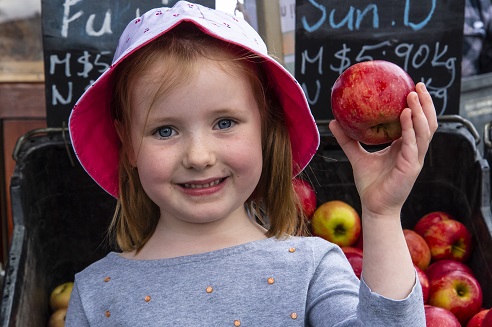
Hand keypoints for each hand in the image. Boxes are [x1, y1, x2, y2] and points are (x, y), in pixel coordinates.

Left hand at [329, 82, 437, 218]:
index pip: (417, 122)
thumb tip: (333, 121)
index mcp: (405, 147)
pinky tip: (405, 115)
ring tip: (413, 95)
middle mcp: (414, 151)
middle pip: (428, 123)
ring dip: (421, 112)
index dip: (418, 105)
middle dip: (426, 103)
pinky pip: (413, 144)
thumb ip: (348, 139)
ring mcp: (415, 159)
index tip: (411, 86)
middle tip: (419, 84)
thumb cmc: (369, 183)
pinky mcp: (411, 167)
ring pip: (425, 131)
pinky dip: (411, 128)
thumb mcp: (356, 156)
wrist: (373, 206)